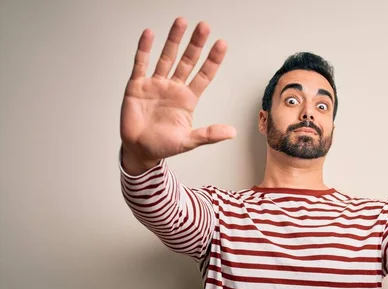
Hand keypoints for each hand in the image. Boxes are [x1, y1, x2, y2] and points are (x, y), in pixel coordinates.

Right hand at [120, 17, 235, 172]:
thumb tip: (232, 132)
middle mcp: (173, 88)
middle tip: (204, 27)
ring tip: (181, 22)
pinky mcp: (137, 86)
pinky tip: (149, 34)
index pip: (204, 75)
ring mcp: (155, 84)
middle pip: (187, 61)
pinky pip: (141, 63)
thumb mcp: (188, 141)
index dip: (212, 60)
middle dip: (196, 44)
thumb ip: (208, 135)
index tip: (221, 44)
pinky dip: (144, 49)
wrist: (138, 150)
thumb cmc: (163, 146)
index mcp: (187, 99)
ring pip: (166, 57)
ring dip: (174, 40)